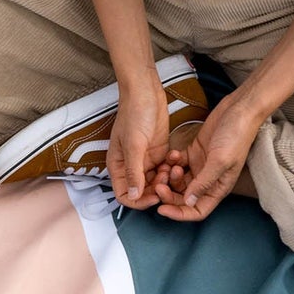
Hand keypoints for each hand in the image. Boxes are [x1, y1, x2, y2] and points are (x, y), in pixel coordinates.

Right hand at [108, 80, 174, 210]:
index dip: (139, 201)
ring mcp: (145, 161)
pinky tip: (175, 159)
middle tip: (166, 179)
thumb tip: (134, 196)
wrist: (146, 93)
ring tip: (170, 167)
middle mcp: (131, 167)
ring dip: (165, 180)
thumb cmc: (134, 114)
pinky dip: (171, 168)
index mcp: (118, 167)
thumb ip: (134, 172)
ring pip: (156, 182)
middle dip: (155, 190)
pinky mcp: (158, 153)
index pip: (125, 195)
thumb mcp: (133, 144)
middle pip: (142, 192)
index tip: (154, 197)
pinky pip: (165, 169)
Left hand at [153, 90, 265, 220]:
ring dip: (170, 177)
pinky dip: (172, 162)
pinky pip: (177, 164)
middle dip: (170, 195)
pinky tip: (173, 155)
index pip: (197, 210)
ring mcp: (200, 167)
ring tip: (171, 165)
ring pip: (178, 181)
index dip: (179, 214)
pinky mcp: (193, 153)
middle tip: (158, 185)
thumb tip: (189, 201)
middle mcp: (208, 180)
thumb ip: (204, 182)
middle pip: (183, 197)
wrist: (239, 109)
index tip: (161, 209)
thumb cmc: (237, 135)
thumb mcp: (220, 161)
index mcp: (218, 188)